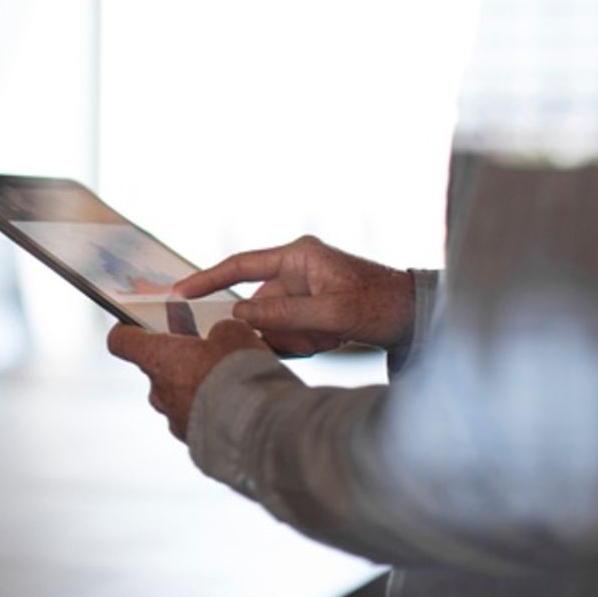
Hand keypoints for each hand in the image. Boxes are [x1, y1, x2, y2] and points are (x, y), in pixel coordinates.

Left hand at [107, 319, 266, 440]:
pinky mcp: (193, 440)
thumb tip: (220, 336)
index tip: (135, 324)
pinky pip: (196, 417)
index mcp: (157, 358)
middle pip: (156, 367)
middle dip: (178, 356)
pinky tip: (236, 403)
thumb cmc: (237, 376)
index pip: (121, 341)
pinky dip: (210, 409)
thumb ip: (219, 330)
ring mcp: (174, 418)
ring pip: (177, 394)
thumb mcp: (233, 333)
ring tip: (228, 378)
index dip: (128, 329)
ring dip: (196, 384)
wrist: (256, 426)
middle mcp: (158, 391)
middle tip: (202, 345)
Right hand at [175, 235, 414, 357]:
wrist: (417, 317)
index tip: (180, 294)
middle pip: (260, 305)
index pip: (240, 265)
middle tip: (312, 337)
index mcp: (298, 256)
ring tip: (330, 337)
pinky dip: (306, 340)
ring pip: (276, 322)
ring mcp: (304, 287)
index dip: (207, 279)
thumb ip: (282, 314)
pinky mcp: (311, 305)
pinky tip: (331, 339)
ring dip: (297, 337)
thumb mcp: (332, 314)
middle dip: (280, 329)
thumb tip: (239, 314)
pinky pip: (291, 330)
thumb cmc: (381, 305)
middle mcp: (297, 268)